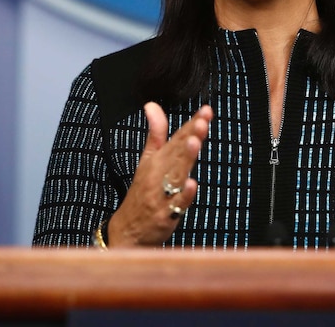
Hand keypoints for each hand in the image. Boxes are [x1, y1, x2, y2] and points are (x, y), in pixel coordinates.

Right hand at [105, 102, 212, 246]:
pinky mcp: (167, 215)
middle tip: (203, 121)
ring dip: (185, 159)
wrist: (128, 230)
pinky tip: (192, 184)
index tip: (206, 111)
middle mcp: (160, 175)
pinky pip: (177, 204)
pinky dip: (184, 195)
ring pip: (176, 175)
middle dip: (191, 136)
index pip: (177, 138)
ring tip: (195, 142)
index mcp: (157, 160)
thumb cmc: (142, 192)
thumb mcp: (147, 160)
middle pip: (178, 153)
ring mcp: (163, 195)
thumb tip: (151, 104)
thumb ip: (155, 133)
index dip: (192, 124)